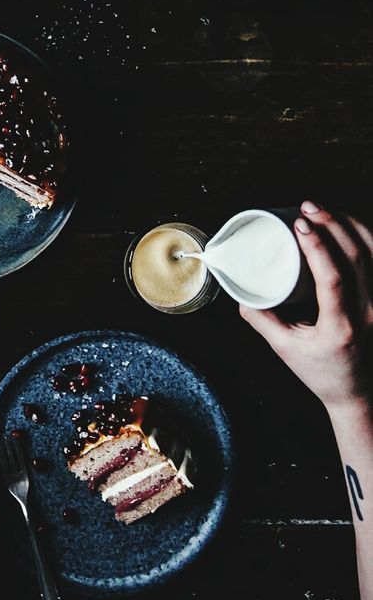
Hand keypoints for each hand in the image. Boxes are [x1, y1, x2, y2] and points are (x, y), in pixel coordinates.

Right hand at [240, 201, 372, 413]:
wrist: (358, 393)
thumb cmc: (321, 373)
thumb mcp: (284, 349)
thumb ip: (260, 319)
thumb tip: (238, 290)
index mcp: (340, 327)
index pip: (333, 278)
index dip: (317, 246)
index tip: (299, 224)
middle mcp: (368, 313)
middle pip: (357, 256)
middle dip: (332, 223)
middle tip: (308, 206)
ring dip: (350, 225)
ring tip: (326, 209)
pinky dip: (366, 237)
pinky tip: (349, 223)